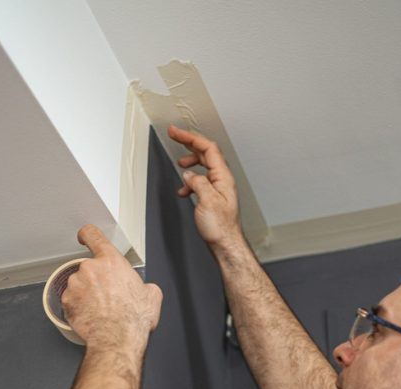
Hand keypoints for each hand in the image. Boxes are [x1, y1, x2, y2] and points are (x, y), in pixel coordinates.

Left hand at [61, 225, 162, 349]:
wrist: (117, 339)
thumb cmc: (132, 318)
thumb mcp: (152, 296)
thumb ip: (145, 285)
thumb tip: (146, 290)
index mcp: (111, 261)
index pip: (93, 235)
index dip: (87, 234)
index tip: (85, 237)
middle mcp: (90, 268)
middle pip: (88, 266)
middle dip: (95, 279)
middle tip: (107, 294)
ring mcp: (76, 284)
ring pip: (78, 284)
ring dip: (85, 292)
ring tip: (100, 308)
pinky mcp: (66, 301)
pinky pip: (70, 300)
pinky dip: (78, 306)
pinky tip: (91, 315)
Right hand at [168, 125, 245, 250]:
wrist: (226, 244)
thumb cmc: (220, 227)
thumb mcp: (207, 201)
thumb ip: (198, 183)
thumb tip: (189, 175)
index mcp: (223, 177)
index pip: (207, 148)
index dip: (190, 137)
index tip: (176, 132)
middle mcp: (222, 180)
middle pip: (206, 153)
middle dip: (189, 143)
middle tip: (174, 136)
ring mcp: (219, 188)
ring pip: (203, 166)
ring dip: (190, 163)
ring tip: (180, 165)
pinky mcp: (214, 197)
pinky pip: (201, 181)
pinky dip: (190, 181)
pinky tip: (184, 189)